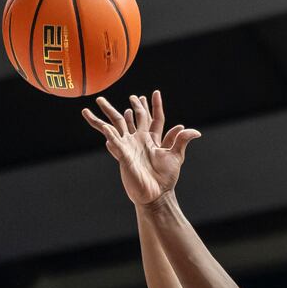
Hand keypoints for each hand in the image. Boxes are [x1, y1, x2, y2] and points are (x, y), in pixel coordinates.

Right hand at [81, 90, 199, 207]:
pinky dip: (110, 135)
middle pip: (129, 118)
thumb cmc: (166, 178)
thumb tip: (194, 131)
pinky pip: (114, 142)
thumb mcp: (176, 157)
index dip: (154, 106)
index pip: (153, 118)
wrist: (156, 194)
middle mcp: (138, 140)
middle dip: (129, 106)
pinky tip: (105, 128)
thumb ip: (181, 141)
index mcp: (151, 139)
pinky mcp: (123, 155)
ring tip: (92, 106)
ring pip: (114, 126)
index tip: (155, 93)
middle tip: (129, 95)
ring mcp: (128, 146)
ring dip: (104, 116)